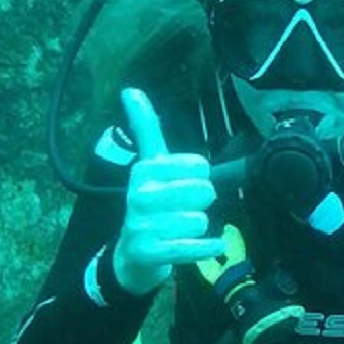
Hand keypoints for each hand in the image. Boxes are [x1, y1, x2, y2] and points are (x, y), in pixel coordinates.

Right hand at [111, 88, 224, 294]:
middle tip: (186, 208)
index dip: (201, 176)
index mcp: (144, 170)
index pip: (199, 165)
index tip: (185, 182)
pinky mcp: (149, 252)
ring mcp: (142, 225)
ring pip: (199, 220)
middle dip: (202, 202)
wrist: (132, 254)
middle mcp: (140, 195)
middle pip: (202, 191)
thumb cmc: (150, 204)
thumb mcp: (149, 165)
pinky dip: (208, 247)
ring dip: (200, 226)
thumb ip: (146, 128)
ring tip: (183, 228)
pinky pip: (192, 247)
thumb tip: (130, 89)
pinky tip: (212, 246)